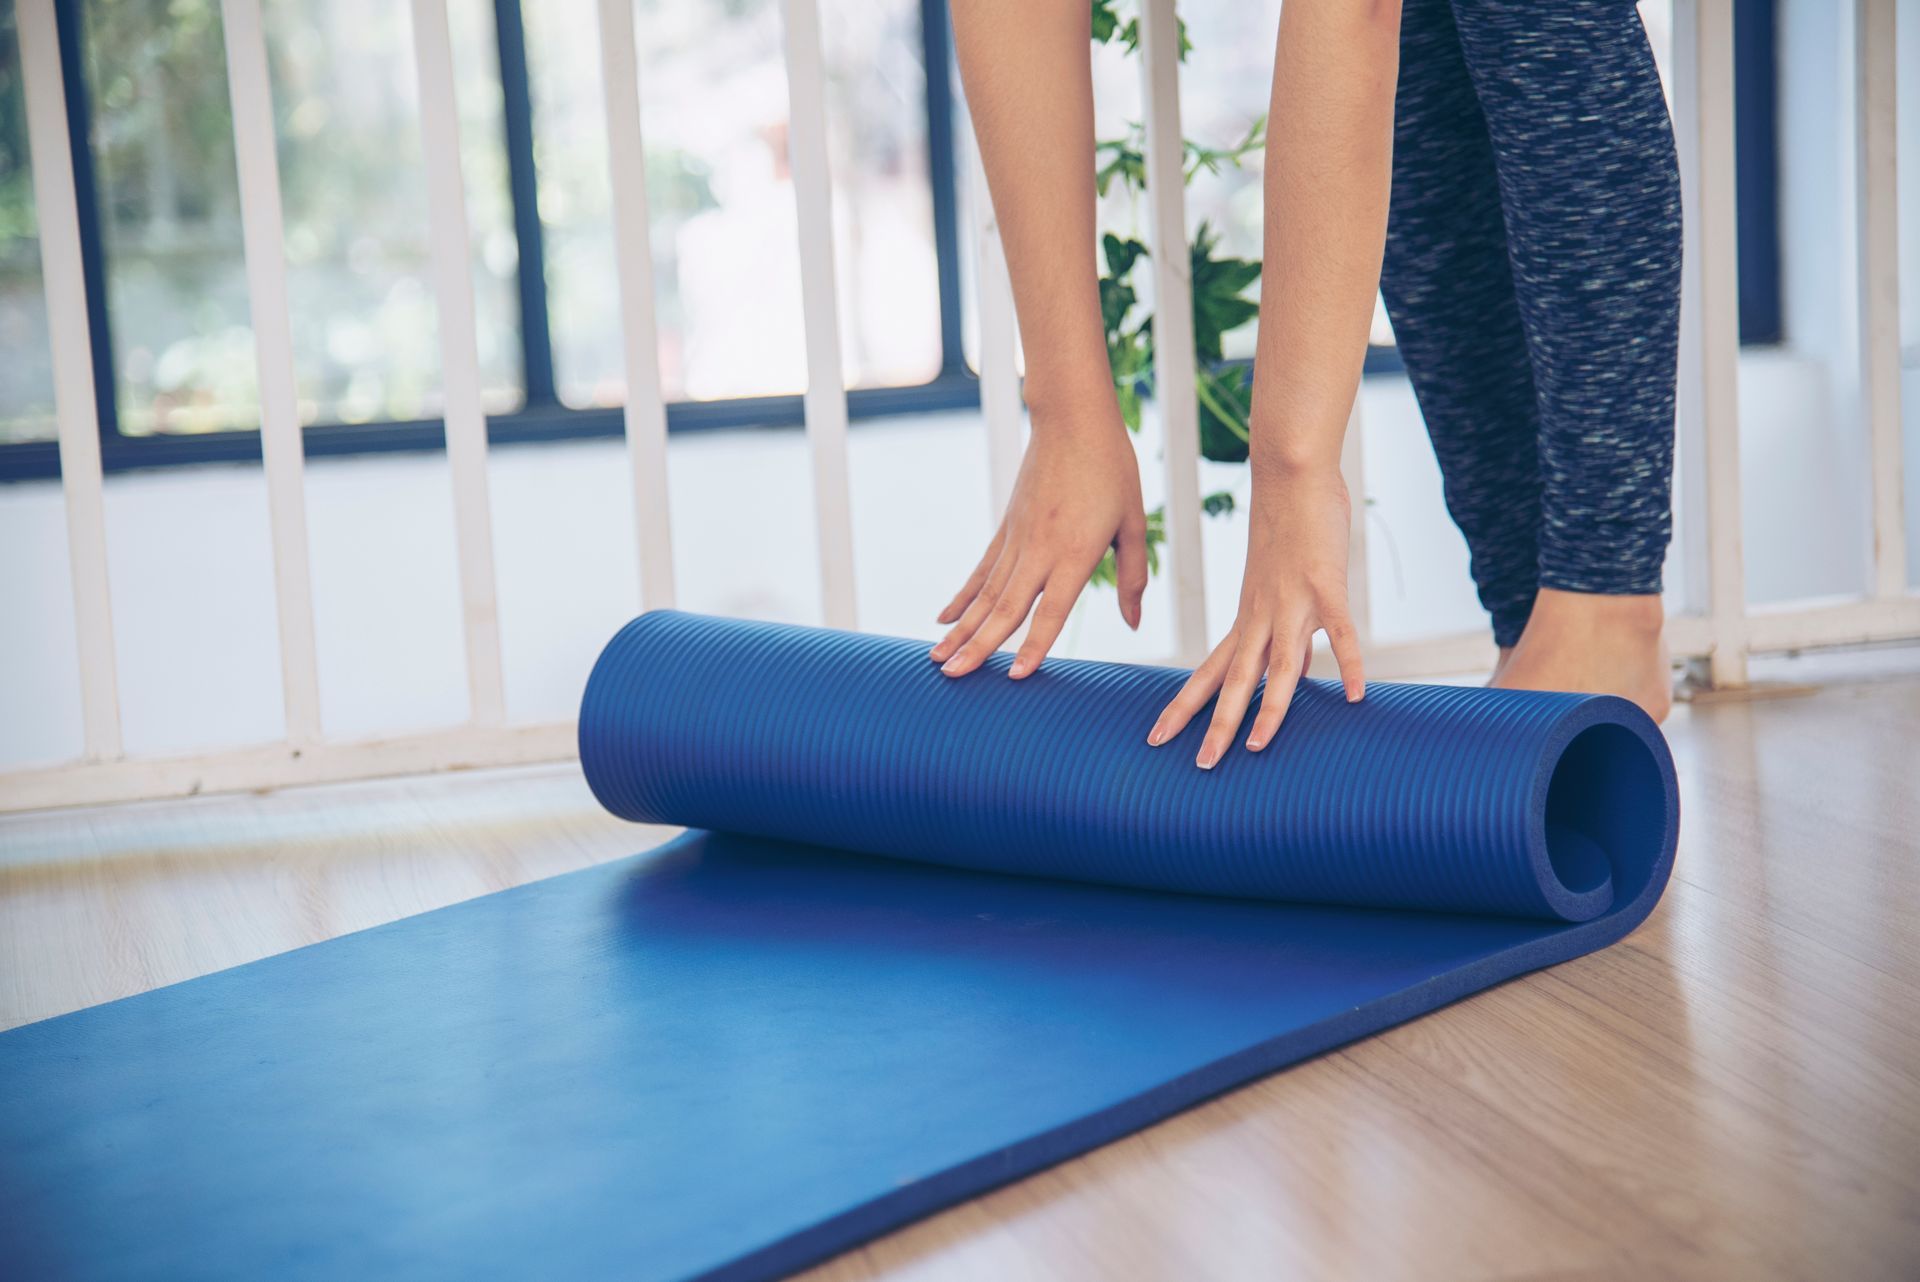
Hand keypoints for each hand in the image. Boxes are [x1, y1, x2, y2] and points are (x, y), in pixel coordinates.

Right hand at [931, 409, 1146, 678]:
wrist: (1072, 419)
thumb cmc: (1112, 469)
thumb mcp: (1135, 523)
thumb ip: (1134, 577)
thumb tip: (1134, 623)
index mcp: (1075, 553)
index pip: (1051, 610)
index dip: (1034, 645)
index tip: (1013, 677)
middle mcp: (1039, 550)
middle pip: (1004, 608)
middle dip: (977, 646)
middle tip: (953, 677)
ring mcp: (1017, 539)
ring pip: (985, 594)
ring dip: (960, 629)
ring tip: (937, 660)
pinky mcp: (1006, 528)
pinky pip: (980, 571)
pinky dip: (962, 598)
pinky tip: (943, 619)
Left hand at [1148, 460, 1363, 765]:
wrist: (1289, 474)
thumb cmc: (1284, 528)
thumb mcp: (1273, 585)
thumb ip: (1279, 625)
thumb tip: (1290, 665)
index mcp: (1246, 618)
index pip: (1210, 672)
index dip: (1186, 706)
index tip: (1158, 738)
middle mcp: (1261, 616)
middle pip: (1235, 680)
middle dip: (1217, 724)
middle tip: (1199, 765)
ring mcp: (1292, 601)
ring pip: (1279, 664)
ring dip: (1269, 707)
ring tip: (1257, 748)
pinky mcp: (1325, 583)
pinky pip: (1339, 629)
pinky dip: (1347, 661)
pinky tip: (1354, 694)